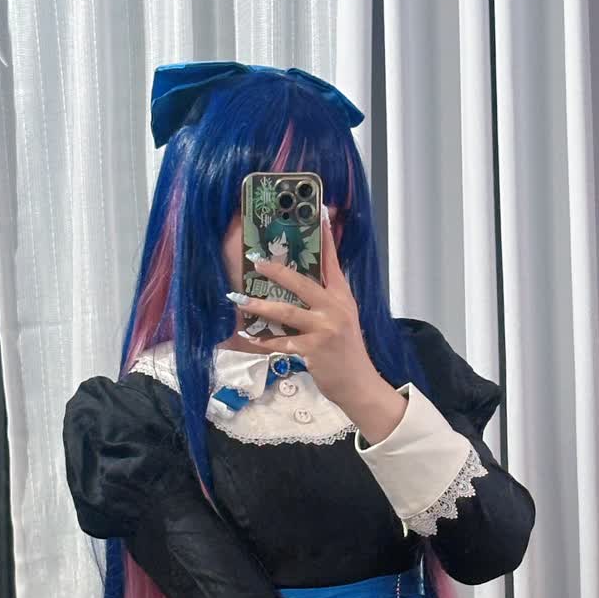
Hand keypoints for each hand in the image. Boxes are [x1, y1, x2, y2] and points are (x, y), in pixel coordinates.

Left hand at [230, 210, 405, 436]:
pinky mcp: (314, 350)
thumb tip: (302, 281)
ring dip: (260, 307)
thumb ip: (326, 299)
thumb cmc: (346, 349)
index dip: (325, 238)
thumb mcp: (343, 318)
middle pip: (303, 283)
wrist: (358, 382)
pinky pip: (282, 343)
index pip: (332, 262)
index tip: (319, 215)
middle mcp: (335, 308)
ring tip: (240, 301)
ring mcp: (324, 329)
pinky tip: (249, 337)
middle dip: (277, 272)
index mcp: (342, 297)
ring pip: (287, 312)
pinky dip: (264, 341)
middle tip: (257, 261)